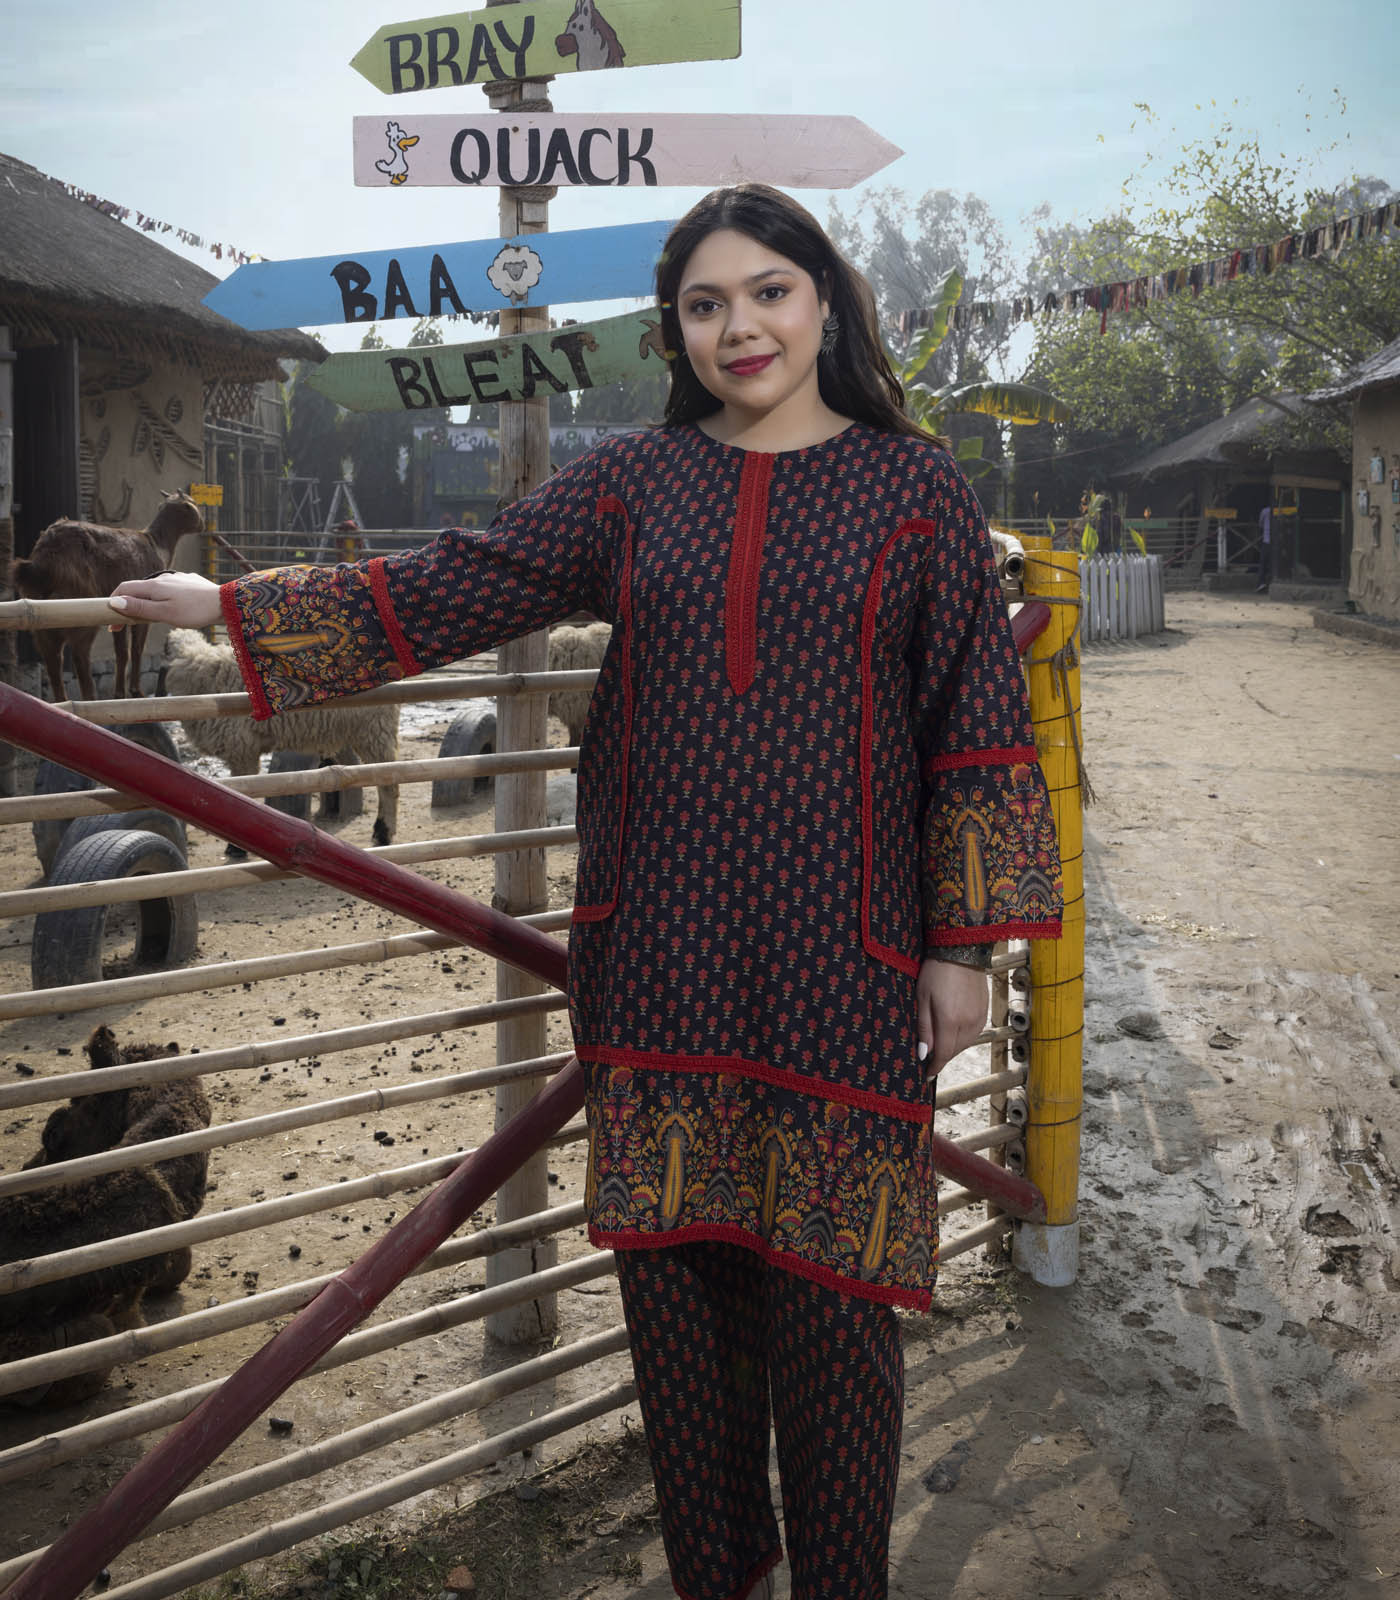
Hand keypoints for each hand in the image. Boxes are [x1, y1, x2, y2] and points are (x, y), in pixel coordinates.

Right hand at [109, 572, 221, 630]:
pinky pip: (169, 590)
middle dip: (129, 605)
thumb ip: (140, 608)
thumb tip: (115, 603)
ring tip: (148, 619)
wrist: (226, 602)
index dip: (113, 603)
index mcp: (153, 586)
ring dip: (146, 603)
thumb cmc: (195, 611)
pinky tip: (170, 609)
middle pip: (137, 590)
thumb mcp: (164, 613)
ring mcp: (176, 579)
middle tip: (126, 624)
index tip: (111, 621)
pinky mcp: (188, 582)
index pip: (123, 589)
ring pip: (154, 590)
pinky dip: (161, 600)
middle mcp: (162, 579)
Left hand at [916, 958, 988, 1083]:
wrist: (961, 950)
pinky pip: (973, 1033)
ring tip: (940, 1043)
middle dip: (942, 1057)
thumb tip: (924, 1053)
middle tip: (929, 1057)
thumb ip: (924, 1028)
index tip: (927, 1074)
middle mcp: (968, 1023)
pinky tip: (953, 1031)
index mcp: (950, 1021)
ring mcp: (979, 1017)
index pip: (943, 1054)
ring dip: (953, 1047)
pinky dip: (962, 1037)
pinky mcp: (985, 1011)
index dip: (935, 1066)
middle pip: (954, 1051)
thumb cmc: (936, 972)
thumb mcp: (922, 998)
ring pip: (965, 1044)